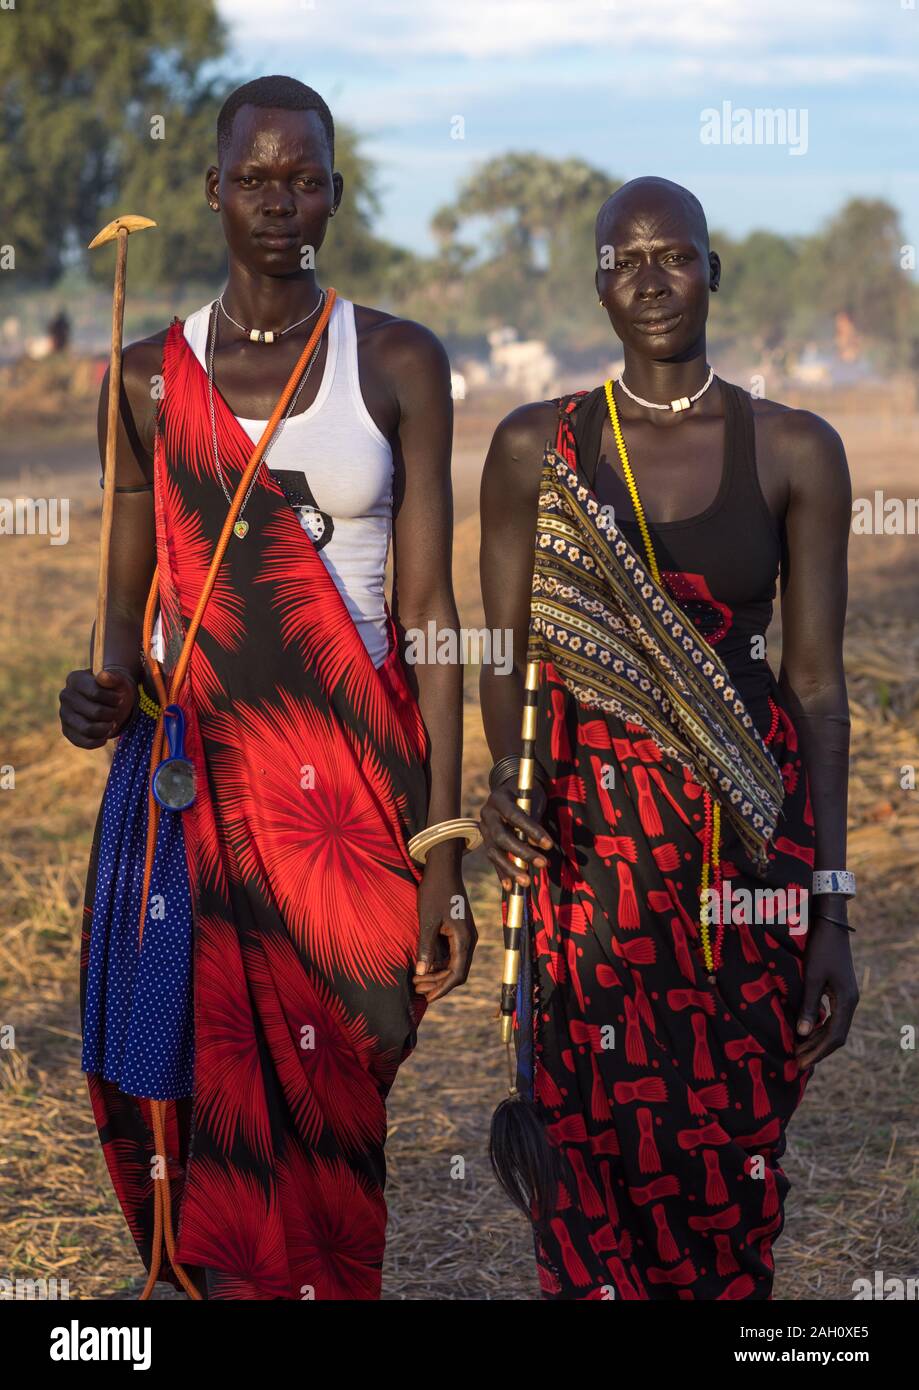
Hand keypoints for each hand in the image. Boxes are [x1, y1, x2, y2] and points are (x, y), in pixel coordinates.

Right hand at [59, 667, 136, 748]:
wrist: (109, 702)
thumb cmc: (114, 690)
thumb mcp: (118, 681)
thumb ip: (113, 677)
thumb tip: (102, 676)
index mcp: (75, 679)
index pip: (95, 693)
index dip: (113, 699)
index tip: (120, 698)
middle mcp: (65, 696)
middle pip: (95, 712)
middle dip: (112, 714)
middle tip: (117, 711)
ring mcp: (64, 714)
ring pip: (88, 728)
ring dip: (106, 728)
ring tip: (113, 723)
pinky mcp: (66, 730)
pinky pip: (82, 741)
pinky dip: (98, 740)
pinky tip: (105, 734)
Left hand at [412, 852, 476, 1002]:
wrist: (443, 868)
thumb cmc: (434, 892)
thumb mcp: (427, 920)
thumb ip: (426, 947)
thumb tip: (422, 973)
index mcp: (464, 939)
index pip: (457, 974)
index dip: (442, 988)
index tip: (428, 998)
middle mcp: (468, 939)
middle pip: (456, 972)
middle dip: (437, 983)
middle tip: (416, 988)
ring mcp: (465, 935)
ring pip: (454, 963)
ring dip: (437, 973)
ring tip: (416, 979)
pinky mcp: (458, 930)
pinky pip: (451, 953)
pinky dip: (438, 962)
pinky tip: (424, 964)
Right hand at [479, 779, 554, 889]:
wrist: (510, 791)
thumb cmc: (527, 795)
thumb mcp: (532, 800)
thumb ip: (533, 820)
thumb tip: (542, 845)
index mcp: (498, 799)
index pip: (514, 816)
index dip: (531, 831)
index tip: (548, 845)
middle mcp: (487, 814)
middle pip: (501, 837)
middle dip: (522, 852)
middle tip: (542, 863)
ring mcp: (484, 829)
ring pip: (494, 852)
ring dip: (511, 868)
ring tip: (526, 882)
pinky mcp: (485, 842)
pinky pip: (493, 859)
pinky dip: (502, 873)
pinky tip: (510, 887)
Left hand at [795, 916, 858, 1068]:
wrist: (830, 926)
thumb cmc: (820, 949)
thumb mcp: (812, 977)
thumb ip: (808, 1005)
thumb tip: (802, 1033)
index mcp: (847, 1001)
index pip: (835, 1036)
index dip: (818, 1052)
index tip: (801, 1063)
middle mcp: (850, 1002)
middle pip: (836, 1035)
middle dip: (817, 1050)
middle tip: (797, 1063)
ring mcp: (846, 997)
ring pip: (834, 1027)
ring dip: (817, 1040)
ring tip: (798, 1051)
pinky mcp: (840, 991)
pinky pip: (832, 1017)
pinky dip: (818, 1027)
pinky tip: (805, 1032)